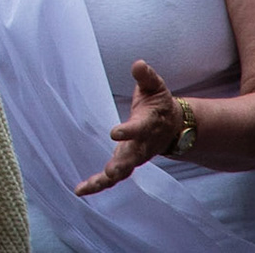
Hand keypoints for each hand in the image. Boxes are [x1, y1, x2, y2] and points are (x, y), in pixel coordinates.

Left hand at [74, 60, 184, 195]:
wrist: (174, 129)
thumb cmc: (159, 105)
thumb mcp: (156, 87)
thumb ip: (147, 77)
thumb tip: (138, 64)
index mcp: (148, 125)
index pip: (138, 129)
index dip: (128, 131)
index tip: (114, 132)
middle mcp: (142, 145)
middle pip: (132, 158)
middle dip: (121, 165)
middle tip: (110, 172)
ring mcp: (134, 157)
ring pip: (122, 171)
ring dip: (106, 180)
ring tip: (88, 187)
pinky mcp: (125, 162)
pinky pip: (112, 177)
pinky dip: (98, 185)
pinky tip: (80, 191)